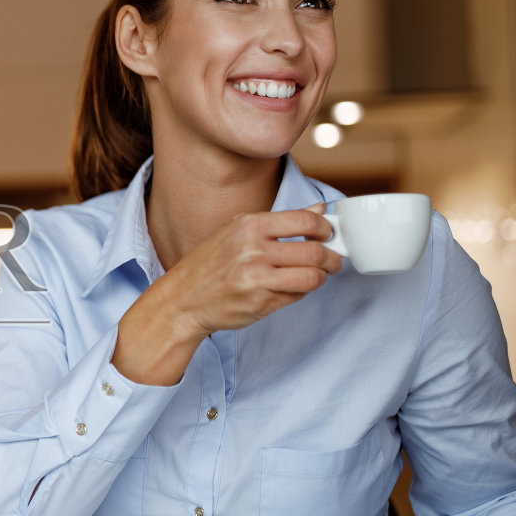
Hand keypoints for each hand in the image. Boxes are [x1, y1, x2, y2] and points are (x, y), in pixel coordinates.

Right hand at [158, 203, 342, 335]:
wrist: (183, 299)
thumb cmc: (209, 263)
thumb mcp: (237, 230)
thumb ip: (280, 221)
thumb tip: (319, 211)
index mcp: (248, 226)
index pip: (305, 221)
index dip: (325, 229)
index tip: (328, 234)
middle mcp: (252, 251)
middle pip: (314, 252)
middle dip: (332, 258)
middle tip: (332, 260)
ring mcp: (256, 280)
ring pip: (312, 278)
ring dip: (321, 277)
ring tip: (316, 275)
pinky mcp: (260, 304)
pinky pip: (296, 296)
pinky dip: (300, 292)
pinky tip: (289, 287)